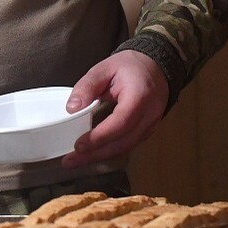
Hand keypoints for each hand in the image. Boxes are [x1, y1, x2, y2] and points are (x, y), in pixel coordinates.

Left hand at [62, 50, 168, 167]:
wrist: (155, 67)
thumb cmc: (131, 66)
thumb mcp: (105, 68)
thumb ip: (87, 86)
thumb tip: (72, 107)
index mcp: (140, 95)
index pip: (121, 122)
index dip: (100, 136)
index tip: (79, 145)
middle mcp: (149, 114)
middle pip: (123, 142)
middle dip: (95, 154)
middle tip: (71, 160)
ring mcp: (151, 124)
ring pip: (126, 147)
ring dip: (100, 156)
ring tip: (76, 161)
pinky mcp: (146, 130)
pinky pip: (128, 145)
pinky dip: (109, 151)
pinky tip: (93, 154)